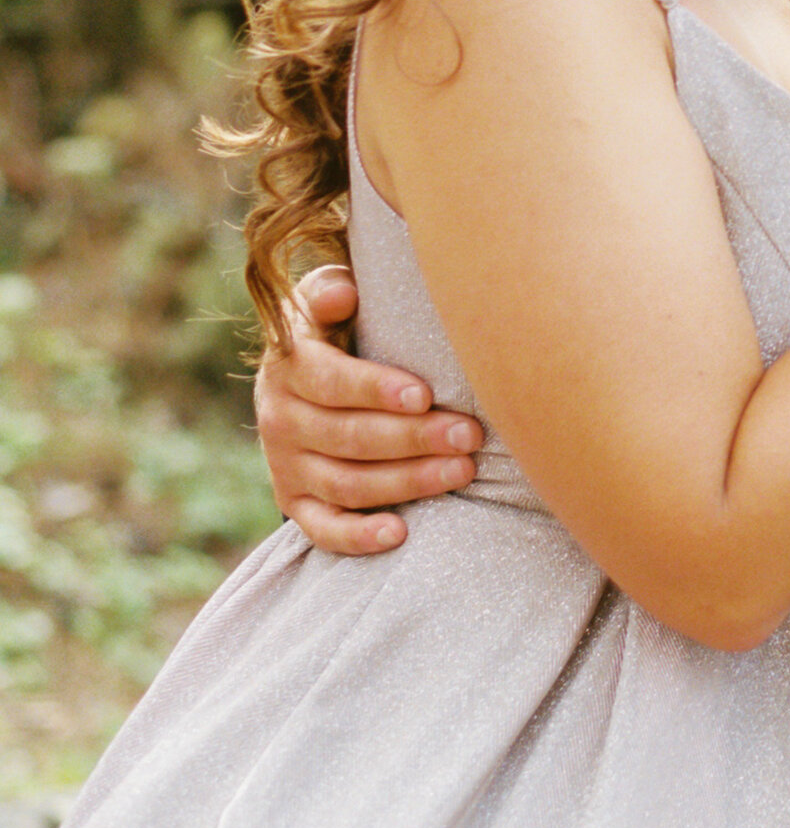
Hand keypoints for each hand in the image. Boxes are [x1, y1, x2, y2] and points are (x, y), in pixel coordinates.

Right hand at [254, 265, 483, 555]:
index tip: (425, 395)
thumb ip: (328, 290)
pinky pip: (322, 529)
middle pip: (348, 437)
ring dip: (407, 482)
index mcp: (290, 366)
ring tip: (461, 472)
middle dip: (414, 438)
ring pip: (346, 484)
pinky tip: (401, 533)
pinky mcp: (294, 502)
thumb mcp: (321, 300)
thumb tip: (342, 292)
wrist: (299, 380)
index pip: (331, 382)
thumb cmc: (333, 329)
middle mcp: (280, 419)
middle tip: (470, 435)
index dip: (376, 389)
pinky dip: (358, 537)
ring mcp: (286, 466)